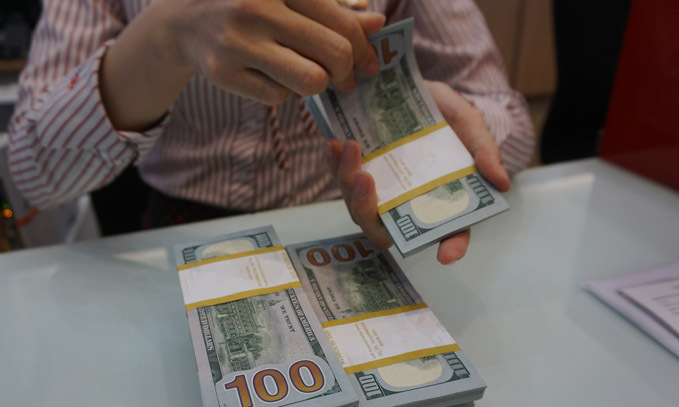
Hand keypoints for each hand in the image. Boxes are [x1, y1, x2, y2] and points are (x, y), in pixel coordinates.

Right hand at [163, 0, 384, 103]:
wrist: (185, 21)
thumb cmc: (250, 7)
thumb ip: (333, 9)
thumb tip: (376, 24)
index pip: (341, 22)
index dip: (365, 47)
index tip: (370, 63)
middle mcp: (258, 7)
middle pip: (334, 53)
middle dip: (348, 72)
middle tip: (347, 79)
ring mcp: (238, 41)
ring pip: (311, 80)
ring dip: (318, 84)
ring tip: (311, 77)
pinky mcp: (224, 72)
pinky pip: (279, 97)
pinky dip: (284, 92)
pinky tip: (272, 76)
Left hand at [328, 80, 509, 264]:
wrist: (417, 90)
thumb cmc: (447, 114)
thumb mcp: (468, 123)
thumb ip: (483, 149)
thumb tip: (501, 181)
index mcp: (438, 198)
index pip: (449, 232)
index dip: (450, 246)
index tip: (446, 255)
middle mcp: (406, 202)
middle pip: (385, 228)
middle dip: (369, 210)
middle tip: (366, 178)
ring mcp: (379, 190)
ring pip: (357, 206)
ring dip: (347, 182)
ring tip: (350, 147)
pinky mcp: (357, 172)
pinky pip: (341, 179)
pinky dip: (334, 164)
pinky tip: (334, 142)